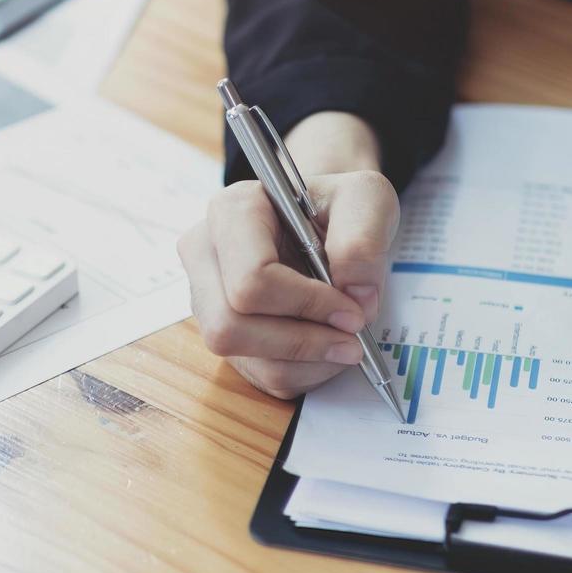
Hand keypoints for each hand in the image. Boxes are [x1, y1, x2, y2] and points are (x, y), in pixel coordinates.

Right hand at [177, 112, 399, 398]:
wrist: (323, 223)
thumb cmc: (335, 207)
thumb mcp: (365, 199)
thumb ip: (363, 237)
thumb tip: (355, 294)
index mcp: (231, 212)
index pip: (250, 279)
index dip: (306, 304)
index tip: (353, 311)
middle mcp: (206, 256)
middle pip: (229, 327)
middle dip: (301, 341)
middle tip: (352, 336)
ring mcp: (208, 299)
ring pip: (247, 357)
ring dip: (308, 360)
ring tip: (345, 341)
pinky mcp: (225, 333)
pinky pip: (261, 373)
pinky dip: (304, 370)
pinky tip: (326, 345)